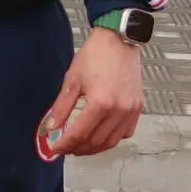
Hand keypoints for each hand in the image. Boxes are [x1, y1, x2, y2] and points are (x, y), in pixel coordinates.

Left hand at [40, 28, 144, 157]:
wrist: (118, 41)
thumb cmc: (94, 57)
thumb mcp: (72, 80)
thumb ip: (62, 107)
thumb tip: (52, 127)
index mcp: (100, 103)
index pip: (79, 134)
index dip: (65, 145)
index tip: (55, 149)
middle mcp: (119, 111)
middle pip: (96, 141)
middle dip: (78, 149)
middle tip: (66, 149)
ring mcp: (131, 111)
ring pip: (112, 141)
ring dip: (95, 148)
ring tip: (80, 147)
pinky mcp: (138, 108)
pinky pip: (125, 133)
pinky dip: (111, 139)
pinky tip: (99, 136)